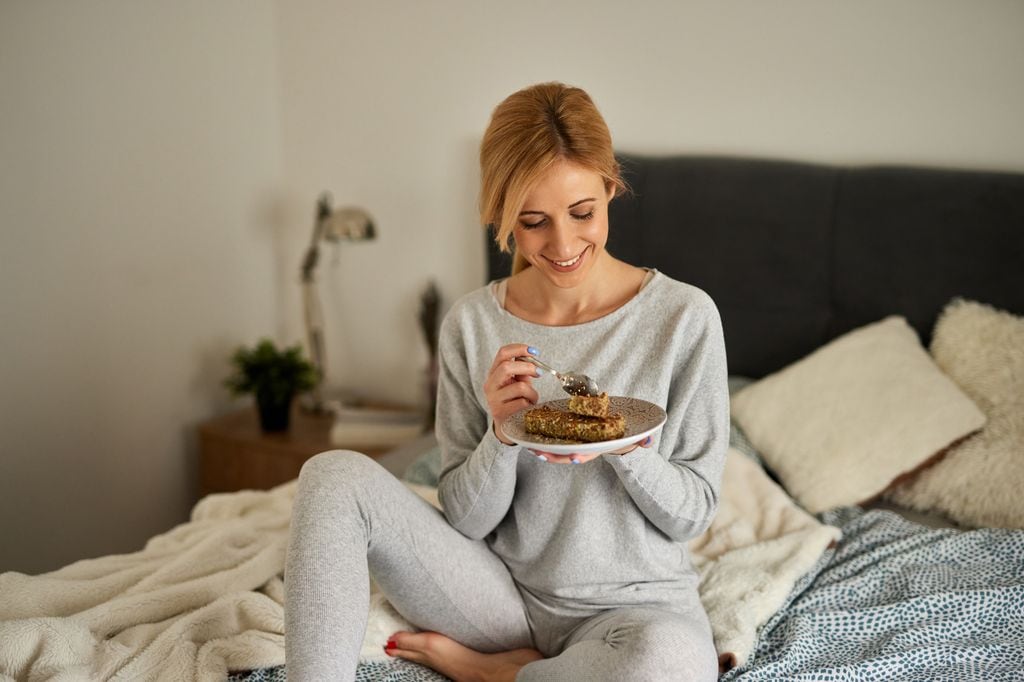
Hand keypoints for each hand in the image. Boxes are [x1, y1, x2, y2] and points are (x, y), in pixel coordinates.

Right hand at [485, 343, 540, 444]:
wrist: (507, 426)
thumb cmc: (514, 400)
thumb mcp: (517, 382)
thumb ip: (522, 371)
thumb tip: (533, 361)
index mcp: (494, 373)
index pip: (502, 353)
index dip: (519, 348)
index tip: (534, 351)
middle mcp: (490, 385)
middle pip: (506, 367)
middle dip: (527, 367)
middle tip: (539, 373)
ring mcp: (493, 399)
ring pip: (519, 387)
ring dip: (532, 392)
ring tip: (533, 398)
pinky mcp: (500, 413)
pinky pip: (522, 403)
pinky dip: (530, 404)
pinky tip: (528, 407)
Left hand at [530, 435, 653, 463]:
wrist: (614, 435)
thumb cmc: (622, 436)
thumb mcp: (633, 437)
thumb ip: (642, 439)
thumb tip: (647, 441)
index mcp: (596, 448)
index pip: (587, 454)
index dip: (579, 457)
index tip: (573, 457)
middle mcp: (583, 450)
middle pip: (566, 456)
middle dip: (554, 457)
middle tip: (542, 454)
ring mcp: (573, 446)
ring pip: (556, 452)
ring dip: (543, 451)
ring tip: (531, 448)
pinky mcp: (566, 439)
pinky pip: (552, 442)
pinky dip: (542, 441)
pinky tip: (530, 439)